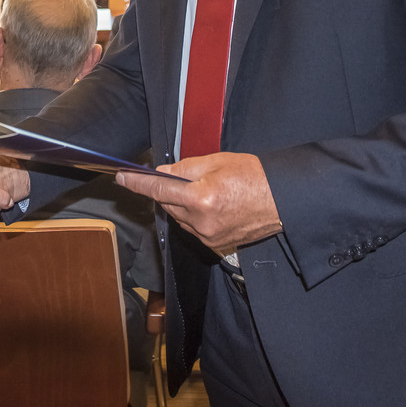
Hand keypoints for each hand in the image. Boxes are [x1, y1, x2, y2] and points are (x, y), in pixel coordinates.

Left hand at [117, 153, 282, 256]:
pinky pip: (192, 228)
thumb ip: (185, 167)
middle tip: (179, 178)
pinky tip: (210, 205)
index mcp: (201, 198)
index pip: (159, 190)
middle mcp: (202, 222)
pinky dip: (193, 216)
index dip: (138, 183)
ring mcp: (208, 236)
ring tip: (204, 191)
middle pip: (168, 205)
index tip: (122, 178)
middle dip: (168, 191)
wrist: (283, 200)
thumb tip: (162, 173)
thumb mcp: (218, 162)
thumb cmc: (255, 177)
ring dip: (181, 204)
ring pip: (179, 218)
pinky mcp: (215, 244)